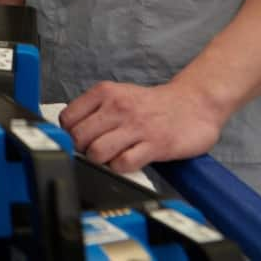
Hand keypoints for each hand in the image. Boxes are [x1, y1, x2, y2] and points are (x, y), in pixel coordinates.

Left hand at [59, 80, 227, 172]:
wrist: (193, 104)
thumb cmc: (151, 105)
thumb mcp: (118, 95)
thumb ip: (94, 110)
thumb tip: (69, 131)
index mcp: (105, 92)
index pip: (67, 118)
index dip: (69, 134)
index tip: (78, 140)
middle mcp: (118, 107)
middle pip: (78, 138)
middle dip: (82, 150)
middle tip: (94, 151)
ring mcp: (136, 126)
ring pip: (97, 152)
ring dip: (100, 161)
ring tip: (111, 157)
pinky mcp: (155, 145)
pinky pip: (123, 164)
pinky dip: (120, 168)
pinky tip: (128, 161)